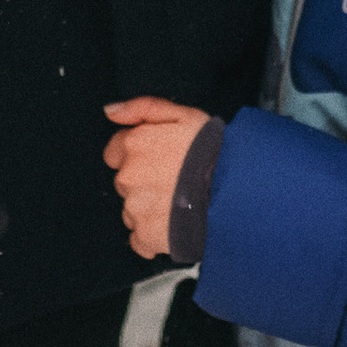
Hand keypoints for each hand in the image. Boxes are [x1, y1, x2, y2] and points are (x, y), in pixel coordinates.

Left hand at [104, 97, 209, 261]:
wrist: (235, 190)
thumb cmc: (214, 152)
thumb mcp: (183, 114)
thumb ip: (142, 107)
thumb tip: (111, 111)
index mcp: (134, 145)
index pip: (115, 152)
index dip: (138, 154)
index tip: (159, 159)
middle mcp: (128, 177)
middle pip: (125, 181)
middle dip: (144, 181)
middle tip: (175, 180)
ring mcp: (135, 208)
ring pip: (133, 209)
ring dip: (150, 208)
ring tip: (180, 203)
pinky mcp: (146, 235)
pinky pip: (140, 239)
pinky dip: (153, 235)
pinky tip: (175, 225)